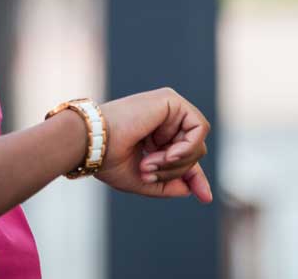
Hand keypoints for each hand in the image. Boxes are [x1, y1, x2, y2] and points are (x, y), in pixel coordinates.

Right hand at [93, 87, 212, 202]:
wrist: (93, 143)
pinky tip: (167, 154)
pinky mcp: (171, 100)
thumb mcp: (143, 179)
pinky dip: (187, 147)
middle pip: (193, 152)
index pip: (185, 156)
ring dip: (177, 162)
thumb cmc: (109, 159)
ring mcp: (169, 108)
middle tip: (147, 171)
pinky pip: (198, 128)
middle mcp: (164, 120)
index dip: (195, 177)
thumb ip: (168, 184)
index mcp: (156, 136)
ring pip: (197, 143)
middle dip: (175, 170)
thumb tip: (193, 189)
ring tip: (149, 163)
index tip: (204, 197)